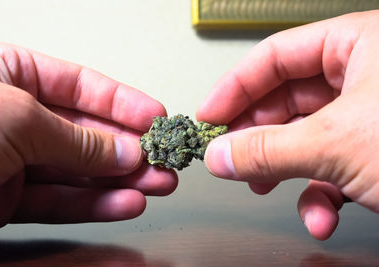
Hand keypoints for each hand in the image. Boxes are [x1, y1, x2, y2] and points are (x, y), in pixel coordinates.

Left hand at [0, 40, 177, 234]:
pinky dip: (94, 204)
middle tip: (165, 160)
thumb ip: (76, 139)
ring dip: (121, 181)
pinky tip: (125, 203)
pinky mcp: (1, 201)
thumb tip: (124, 150)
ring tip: (158, 185)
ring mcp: (8, 161)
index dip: (123, 103)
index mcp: (8, 74)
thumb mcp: (15, 118)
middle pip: (85, 132)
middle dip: (130, 148)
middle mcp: (11, 117)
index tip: (157, 118)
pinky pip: (57, 201)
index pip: (81, 86)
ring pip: (77, 172)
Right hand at [197, 10, 378, 239]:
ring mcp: (371, 118)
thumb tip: (219, 156)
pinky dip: (320, 196)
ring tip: (262, 190)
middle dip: (256, 136)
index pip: (276, 56)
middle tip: (228, 159)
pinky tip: (321, 216)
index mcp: (359, 46)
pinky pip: (334, 169)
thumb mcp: (338, 144)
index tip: (207, 117)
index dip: (235, 87)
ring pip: (306, 139)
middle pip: (286, 101)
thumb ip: (267, 149)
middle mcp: (365, 77)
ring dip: (284, 172)